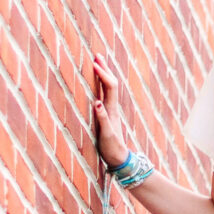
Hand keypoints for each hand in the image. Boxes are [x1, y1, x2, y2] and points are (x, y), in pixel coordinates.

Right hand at [91, 53, 129, 167]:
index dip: (103, 74)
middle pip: (110, 83)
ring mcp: (109, 110)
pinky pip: (103, 95)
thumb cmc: (112, 148)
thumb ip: (102, 119)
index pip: (109, 86)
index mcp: (111, 109)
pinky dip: (100, 85)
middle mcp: (112, 107)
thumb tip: (97, 102)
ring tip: (97, 63)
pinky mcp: (106, 115)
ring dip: (103, 74)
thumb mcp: (106, 135)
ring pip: (107, 88)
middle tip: (97, 55)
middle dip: (104, 68)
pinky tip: (96, 84)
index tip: (94, 63)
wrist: (119, 159)